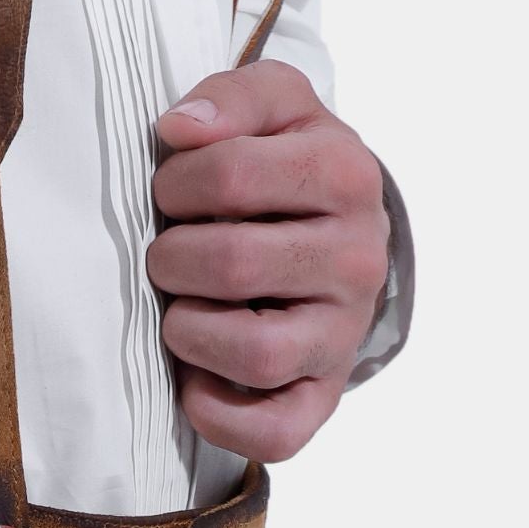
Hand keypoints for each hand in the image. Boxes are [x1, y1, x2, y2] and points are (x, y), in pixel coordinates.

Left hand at [149, 60, 389, 462]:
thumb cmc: (290, 171)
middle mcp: (359, 261)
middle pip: (232, 264)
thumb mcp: (278, 110)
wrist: (342, 242)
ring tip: (181, 310)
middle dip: (172, 258)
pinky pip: (270, 432)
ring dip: (188, 331)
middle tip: (169, 254)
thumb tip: (180, 128)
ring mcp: (343, 336)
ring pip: (253, 352)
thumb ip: (235, 96)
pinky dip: (216, 413)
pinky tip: (195, 379)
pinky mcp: (321, 400)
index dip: (175, 185)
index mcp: (347, 176)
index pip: (229, 177)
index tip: (173, 193)